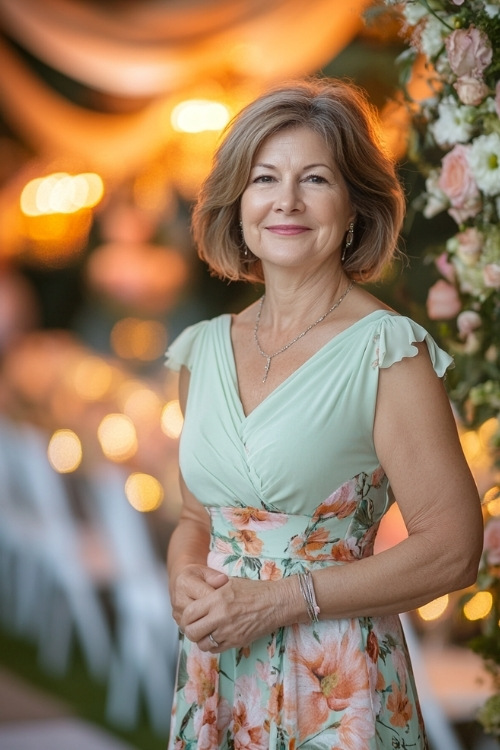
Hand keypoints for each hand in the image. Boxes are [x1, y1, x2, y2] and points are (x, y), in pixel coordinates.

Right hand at [170, 564, 227, 627]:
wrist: (180, 581)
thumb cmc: (195, 575)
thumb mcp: (205, 570)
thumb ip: (214, 576)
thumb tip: (224, 580)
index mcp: (185, 583)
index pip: (205, 595)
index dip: (220, 600)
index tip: (231, 602)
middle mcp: (179, 599)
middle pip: (199, 613)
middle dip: (215, 615)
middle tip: (229, 616)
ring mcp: (177, 612)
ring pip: (195, 624)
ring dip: (209, 625)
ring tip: (222, 623)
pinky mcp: (178, 621)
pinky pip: (191, 630)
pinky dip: (203, 631)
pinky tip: (213, 628)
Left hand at [180, 575, 296, 651]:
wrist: (276, 603)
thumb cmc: (254, 590)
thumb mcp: (229, 583)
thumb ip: (211, 590)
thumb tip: (196, 595)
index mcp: (217, 599)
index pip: (189, 613)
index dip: (186, 616)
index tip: (189, 614)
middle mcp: (221, 617)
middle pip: (192, 631)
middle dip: (190, 629)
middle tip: (194, 625)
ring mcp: (229, 632)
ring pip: (203, 643)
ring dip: (201, 638)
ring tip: (206, 631)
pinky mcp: (237, 642)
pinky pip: (216, 649)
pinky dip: (212, 644)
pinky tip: (217, 635)